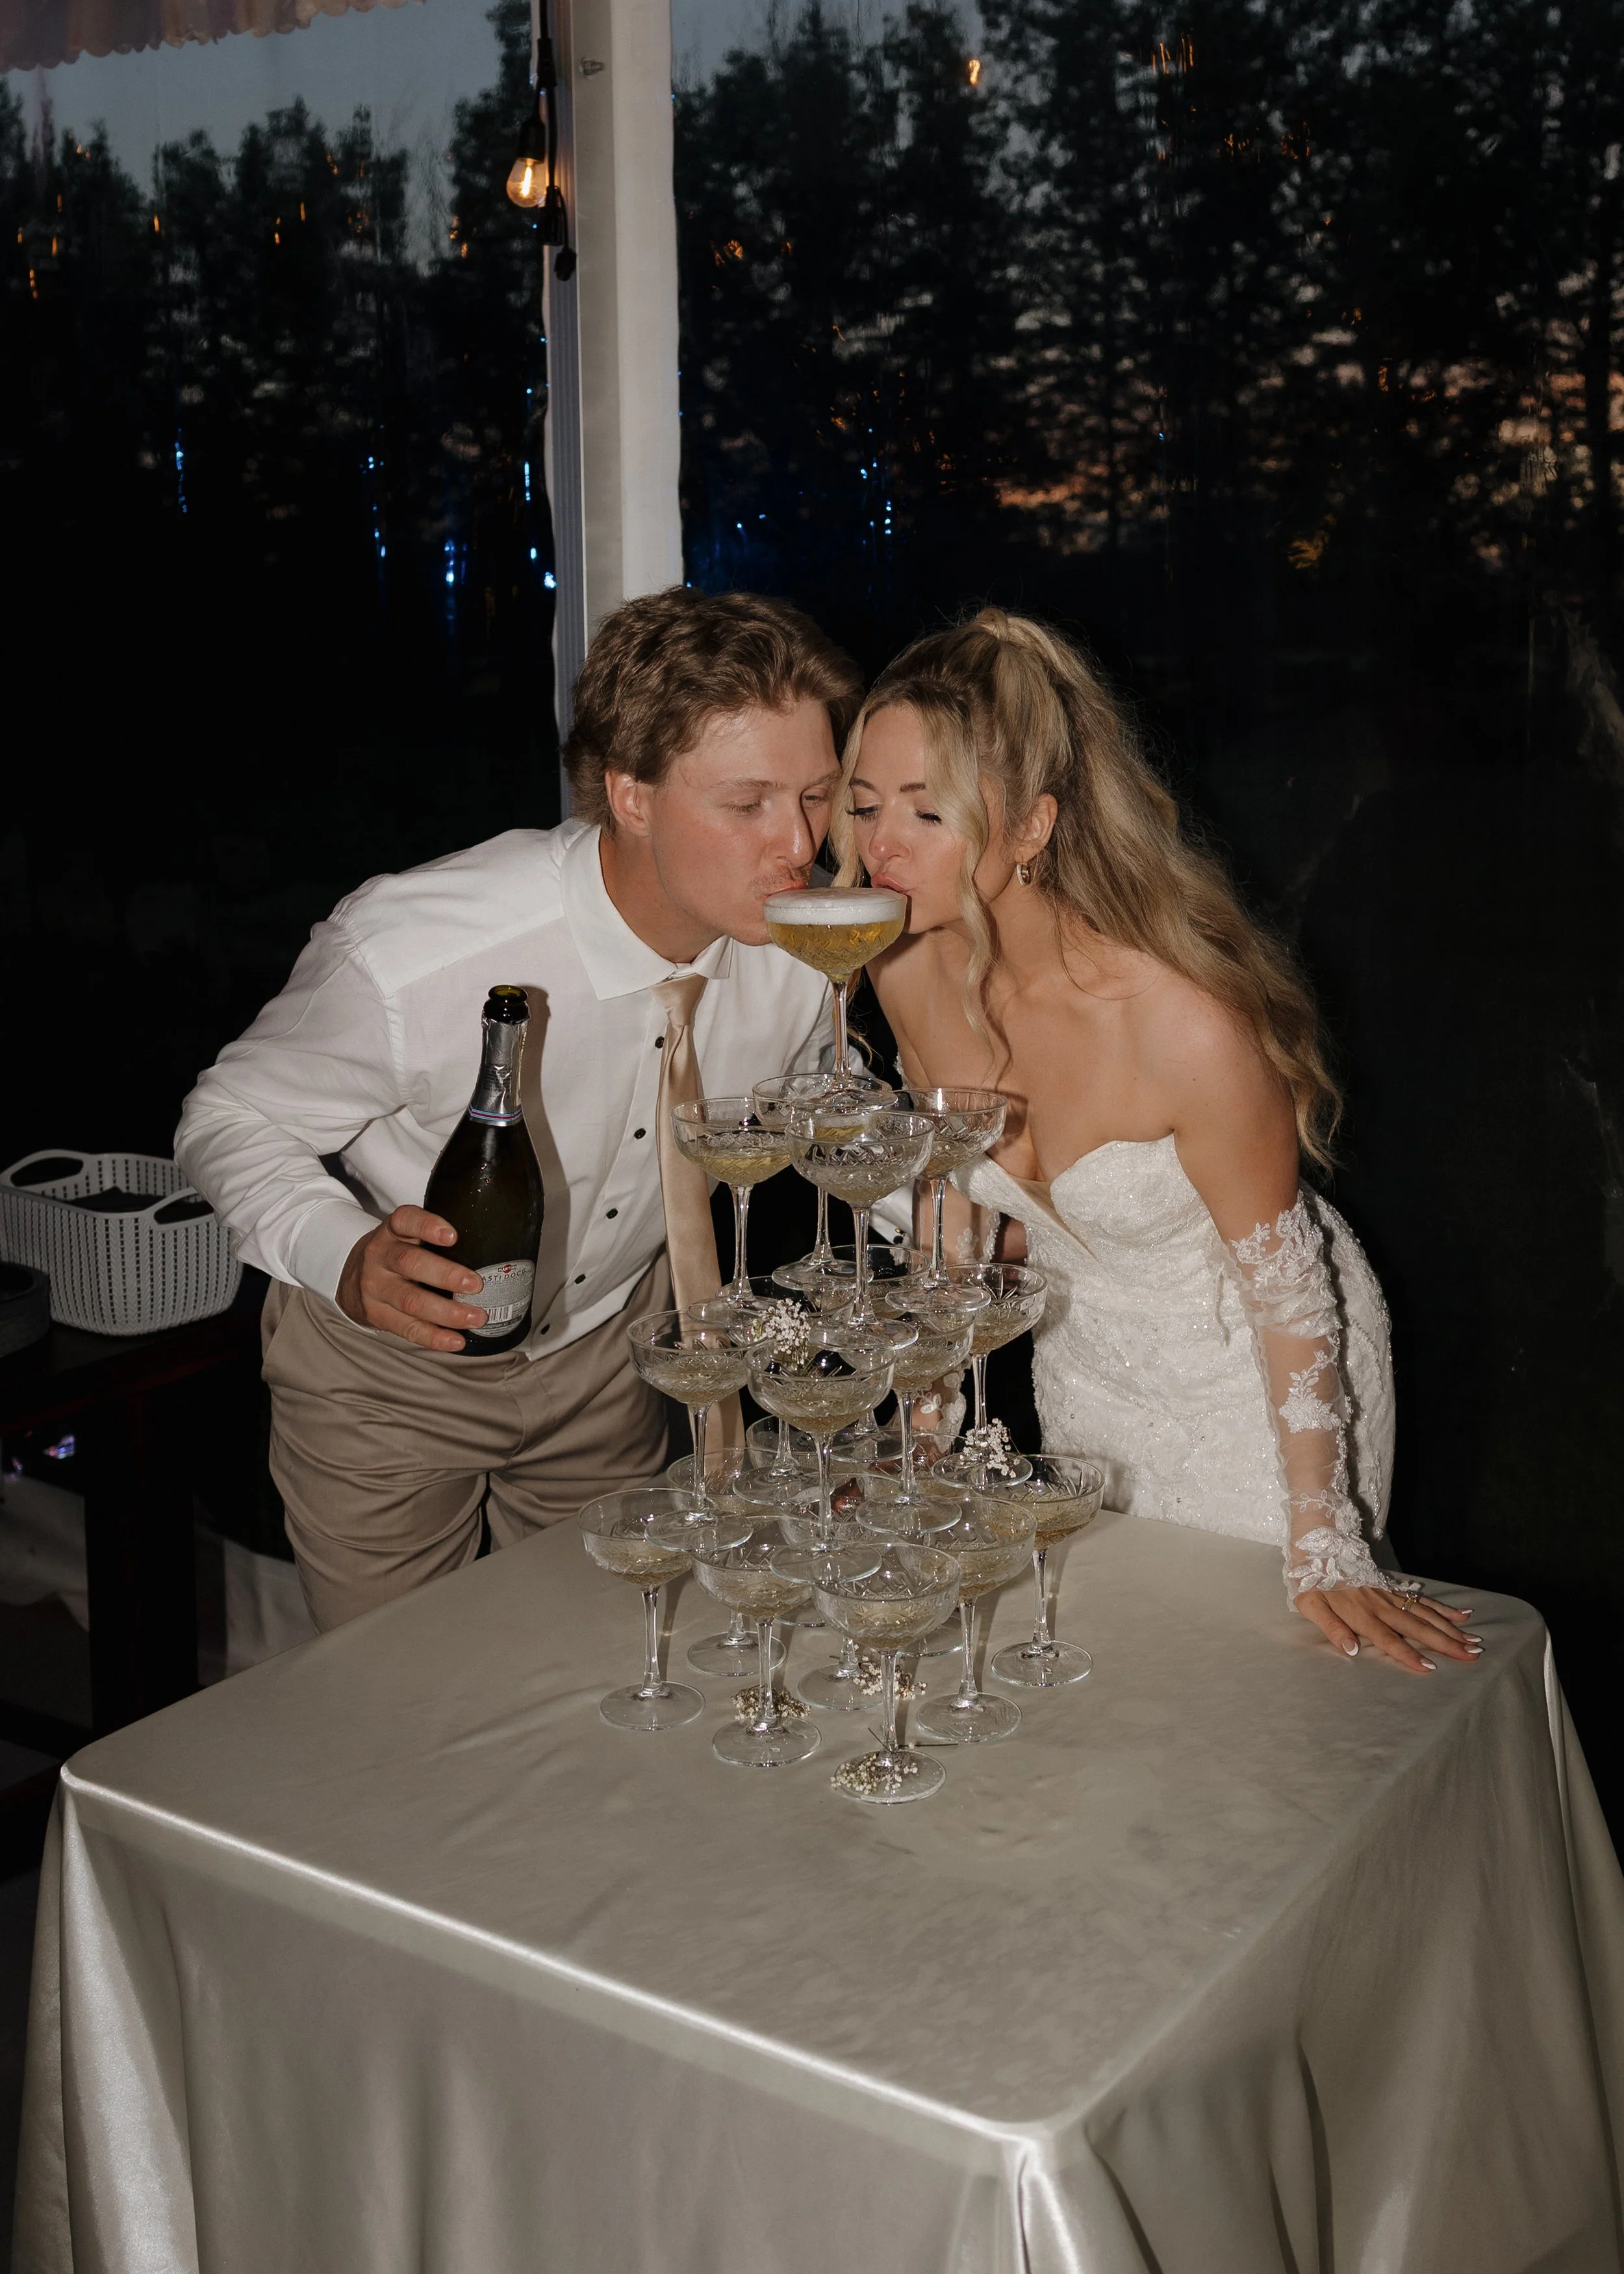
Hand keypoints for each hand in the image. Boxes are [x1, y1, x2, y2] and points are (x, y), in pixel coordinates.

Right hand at [335, 1206, 487, 1351]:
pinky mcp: (376, 1314)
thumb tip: (492, 1252)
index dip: (428, 1226)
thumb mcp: (407, 1236)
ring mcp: (376, 1287)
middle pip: (411, 1264)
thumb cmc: (396, 1254)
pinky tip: (456, 1341)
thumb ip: (434, 1239)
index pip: (406, 1220)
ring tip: (476, 1317)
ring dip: (447, 1312)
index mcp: (392, 1231)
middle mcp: (380, 1256)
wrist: (352, 1279)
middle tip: (476, 1285)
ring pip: (410, 1300)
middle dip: (446, 1275)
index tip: (453, 1236)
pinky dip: (434, 1337)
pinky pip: (407, 1328)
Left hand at [1296, 1584, 1482, 1673]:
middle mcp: (1380, 1605)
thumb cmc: (1311, 1579)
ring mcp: (1389, 1595)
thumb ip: (1331, 1628)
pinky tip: (1462, 1614)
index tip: (1431, 1668)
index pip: (1389, 1640)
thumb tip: (1352, 1650)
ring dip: (1451, 1629)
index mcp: (1361, 1614)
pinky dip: (1443, 1607)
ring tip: (1474, 1641)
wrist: (1318, 1544)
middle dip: (1446, 1643)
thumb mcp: (1310, 1605)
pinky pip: (1422, 1599)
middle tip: (1472, 1655)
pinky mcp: (1392, 1587)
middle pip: (1418, 1627)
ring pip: (1426, 1614)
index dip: (1409, 1655)